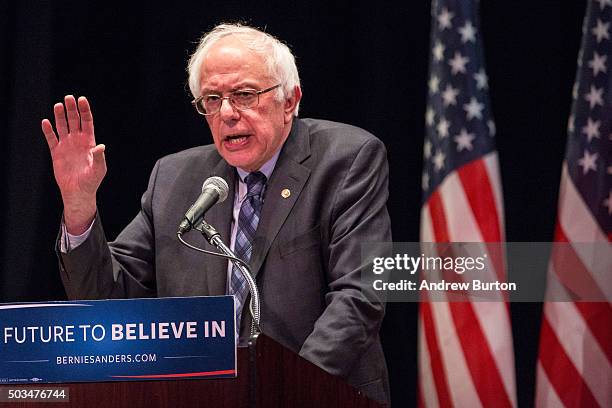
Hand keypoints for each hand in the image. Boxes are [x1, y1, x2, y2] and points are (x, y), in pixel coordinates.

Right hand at [42, 95, 106, 234]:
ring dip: (59, 116)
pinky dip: (48, 130)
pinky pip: (51, 139)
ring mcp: (66, 145)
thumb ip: (99, 157)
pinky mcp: (56, 152)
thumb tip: (100, 146)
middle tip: (69, 98)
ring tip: (58, 105)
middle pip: (74, 120)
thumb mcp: (99, 169)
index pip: (87, 122)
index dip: (85, 111)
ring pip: (62, 126)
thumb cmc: (92, 181)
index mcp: (89, 142)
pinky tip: (46, 122)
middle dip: (72, 109)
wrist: (78, 192)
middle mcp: (77, 141)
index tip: (82, 99)